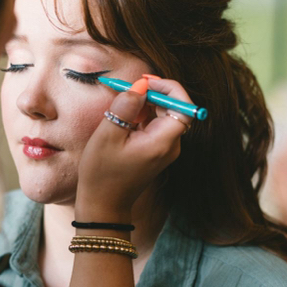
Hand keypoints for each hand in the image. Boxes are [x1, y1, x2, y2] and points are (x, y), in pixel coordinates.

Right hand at [76, 78, 191, 219]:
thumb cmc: (102, 173)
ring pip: (165, 115)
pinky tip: (126, 117)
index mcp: (162, 142)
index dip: (169, 88)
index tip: (146, 82)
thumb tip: (140, 85)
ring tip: (123, 103)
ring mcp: (165, 149)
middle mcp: (170, 146)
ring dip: (147, 103)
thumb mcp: (108, 135)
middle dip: (155, 93)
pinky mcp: (157, 151)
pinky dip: (144, 115)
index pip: (183, 106)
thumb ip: (125, 106)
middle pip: (175, 108)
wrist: (103, 205)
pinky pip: (157, 125)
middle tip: (131, 87)